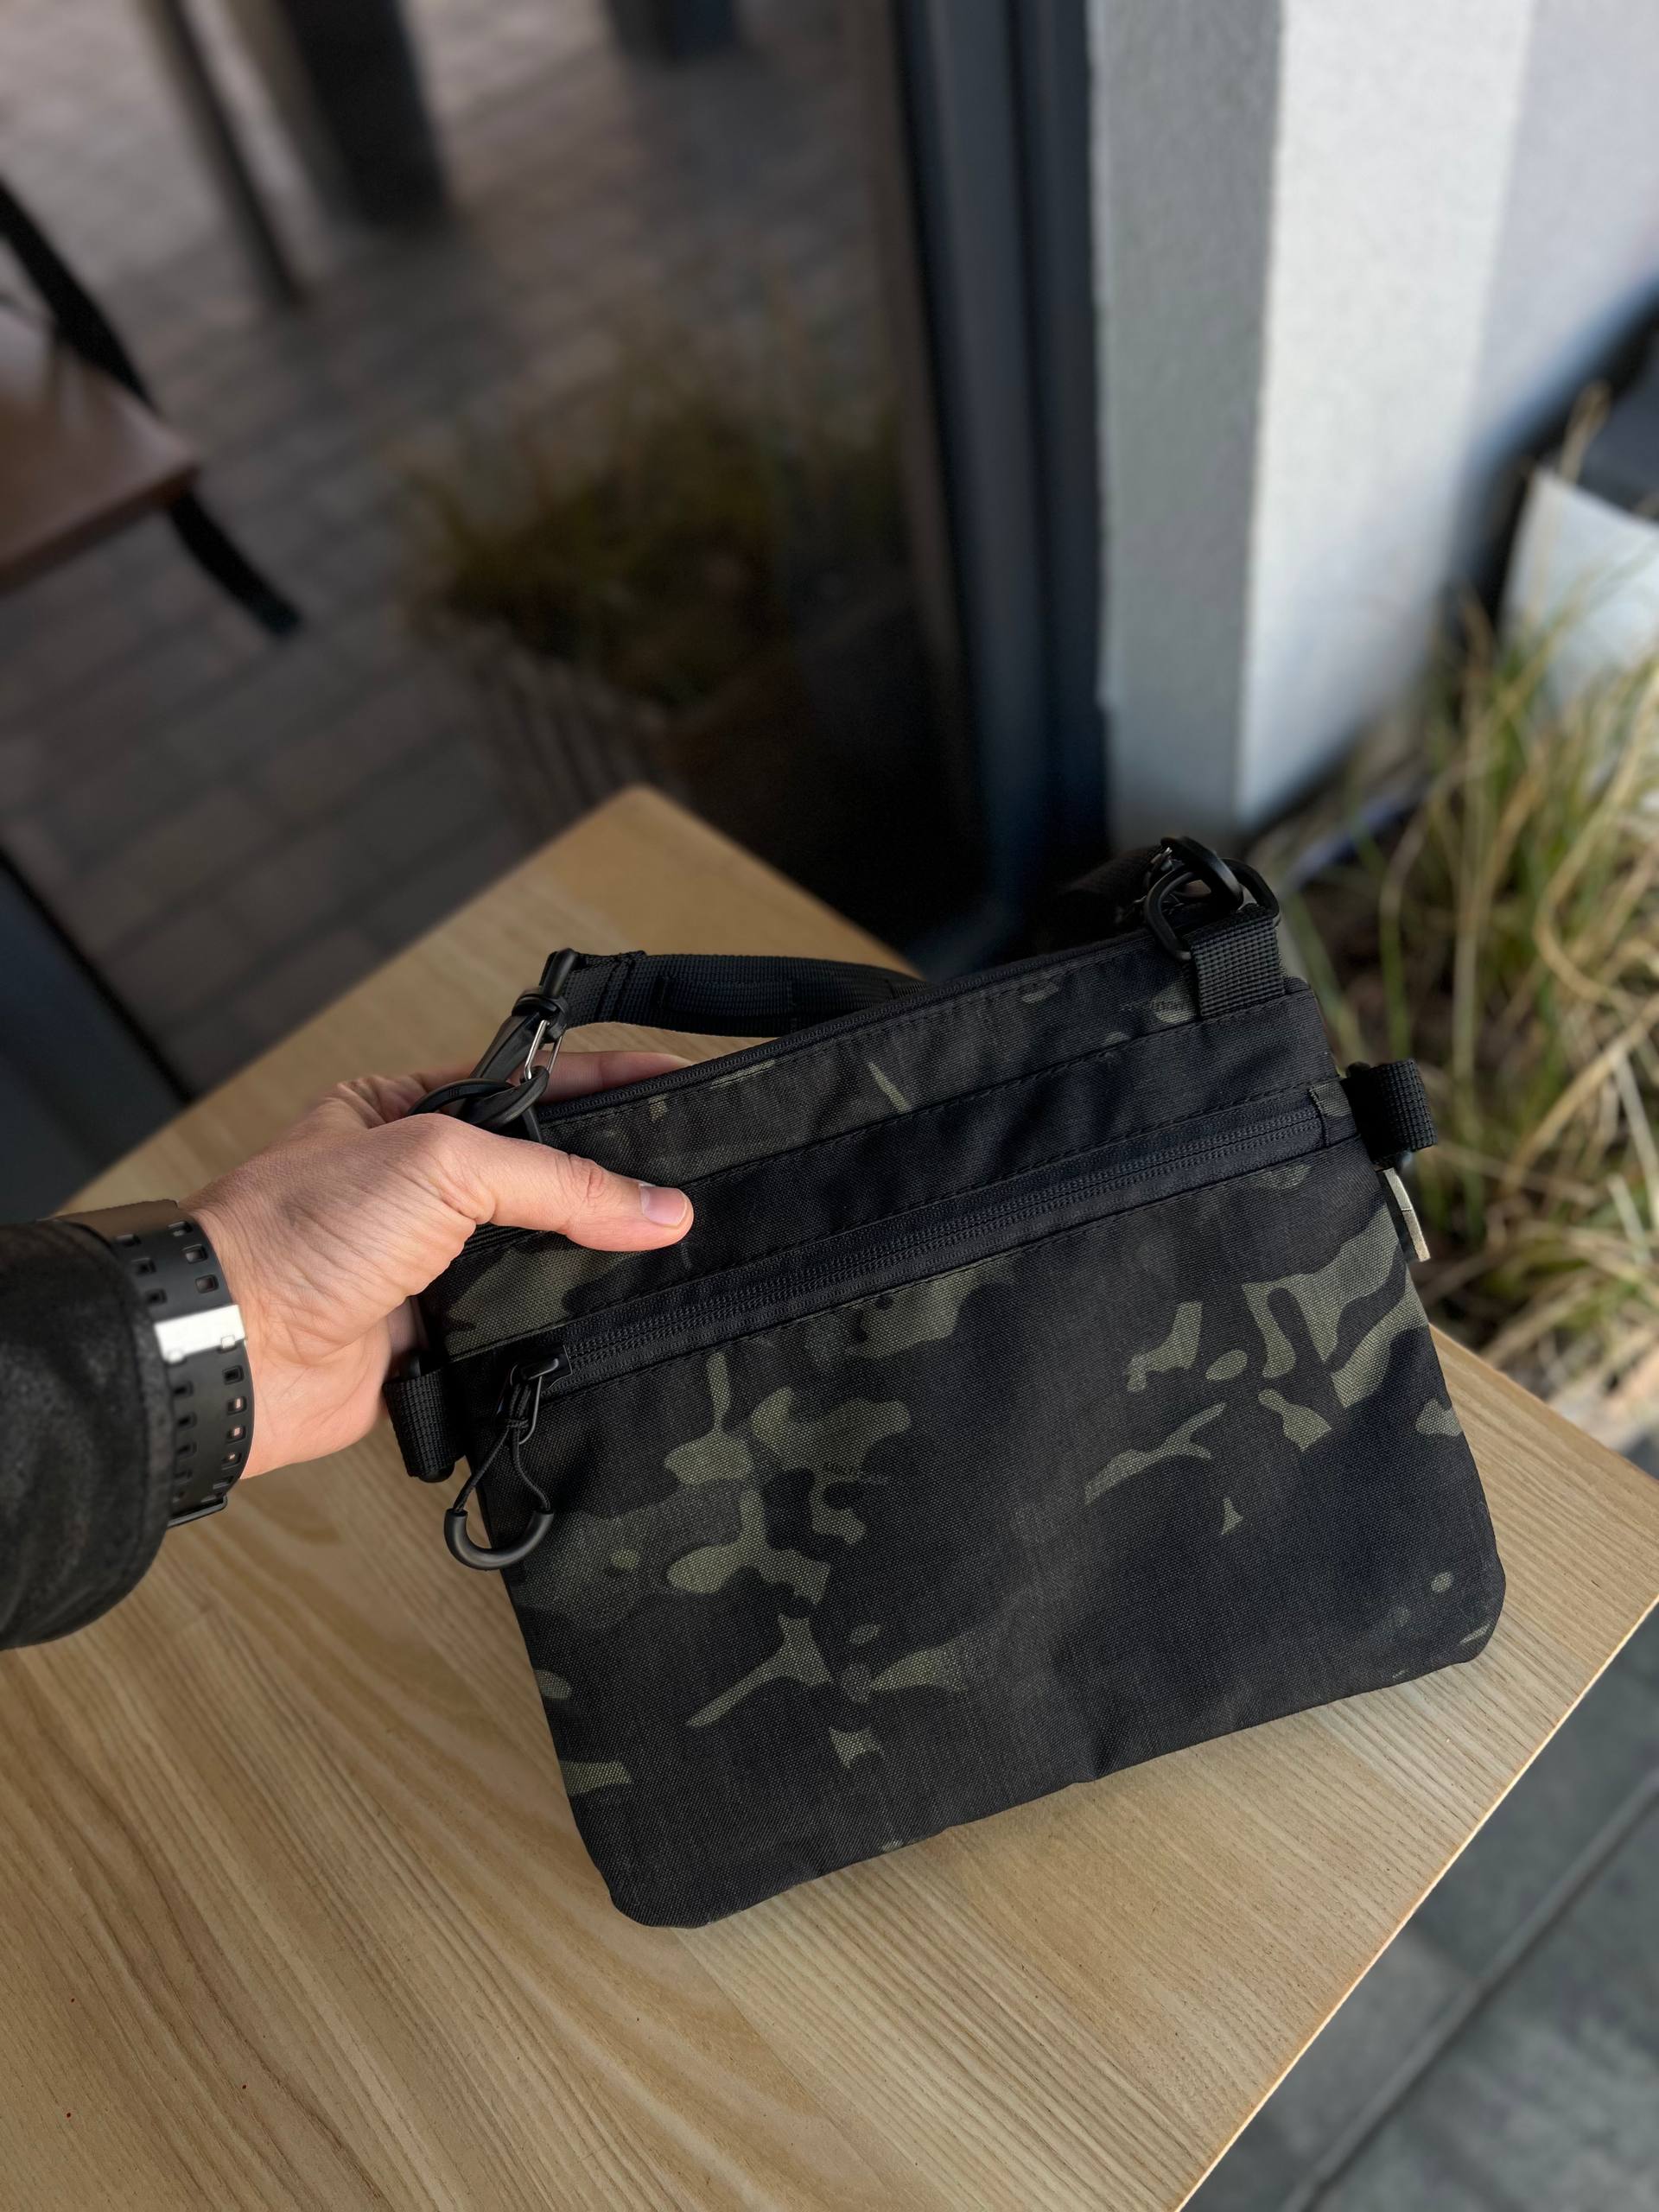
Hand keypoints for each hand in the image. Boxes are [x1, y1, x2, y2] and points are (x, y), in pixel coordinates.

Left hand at [187, 1054, 691, 1478]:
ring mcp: (428, 1263)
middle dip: (613, 1179)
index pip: (532, 1085)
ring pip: (538, 1254)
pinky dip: (560, 1326)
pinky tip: (610, 1318)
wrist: (235, 1349)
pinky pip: (521, 1327)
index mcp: (406, 1110)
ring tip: (672, 1250)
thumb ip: (558, 1182)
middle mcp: (418, 1184)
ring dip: (591, 1259)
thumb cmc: (298, 1232)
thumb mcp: (440, 1165)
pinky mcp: (436, 1336)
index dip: (609, 1082)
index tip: (682, 1083)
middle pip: (544, 1173)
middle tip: (695, 1177)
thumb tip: (657, 1207)